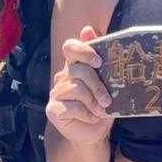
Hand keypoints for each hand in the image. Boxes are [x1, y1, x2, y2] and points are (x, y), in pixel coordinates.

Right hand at [45, 27, 114, 144]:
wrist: (96, 133)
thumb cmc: (103, 105)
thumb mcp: (108, 82)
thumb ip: (101, 58)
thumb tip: (87, 28)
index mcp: (75, 65)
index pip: (70, 47)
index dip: (82, 50)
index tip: (99, 62)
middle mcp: (63, 76)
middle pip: (78, 69)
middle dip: (97, 85)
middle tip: (107, 99)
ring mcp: (55, 92)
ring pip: (76, 88)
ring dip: (93, 102)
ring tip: (101, 110)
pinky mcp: (52, 108)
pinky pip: (70, 106)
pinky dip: (85, 113)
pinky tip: (91, 118)